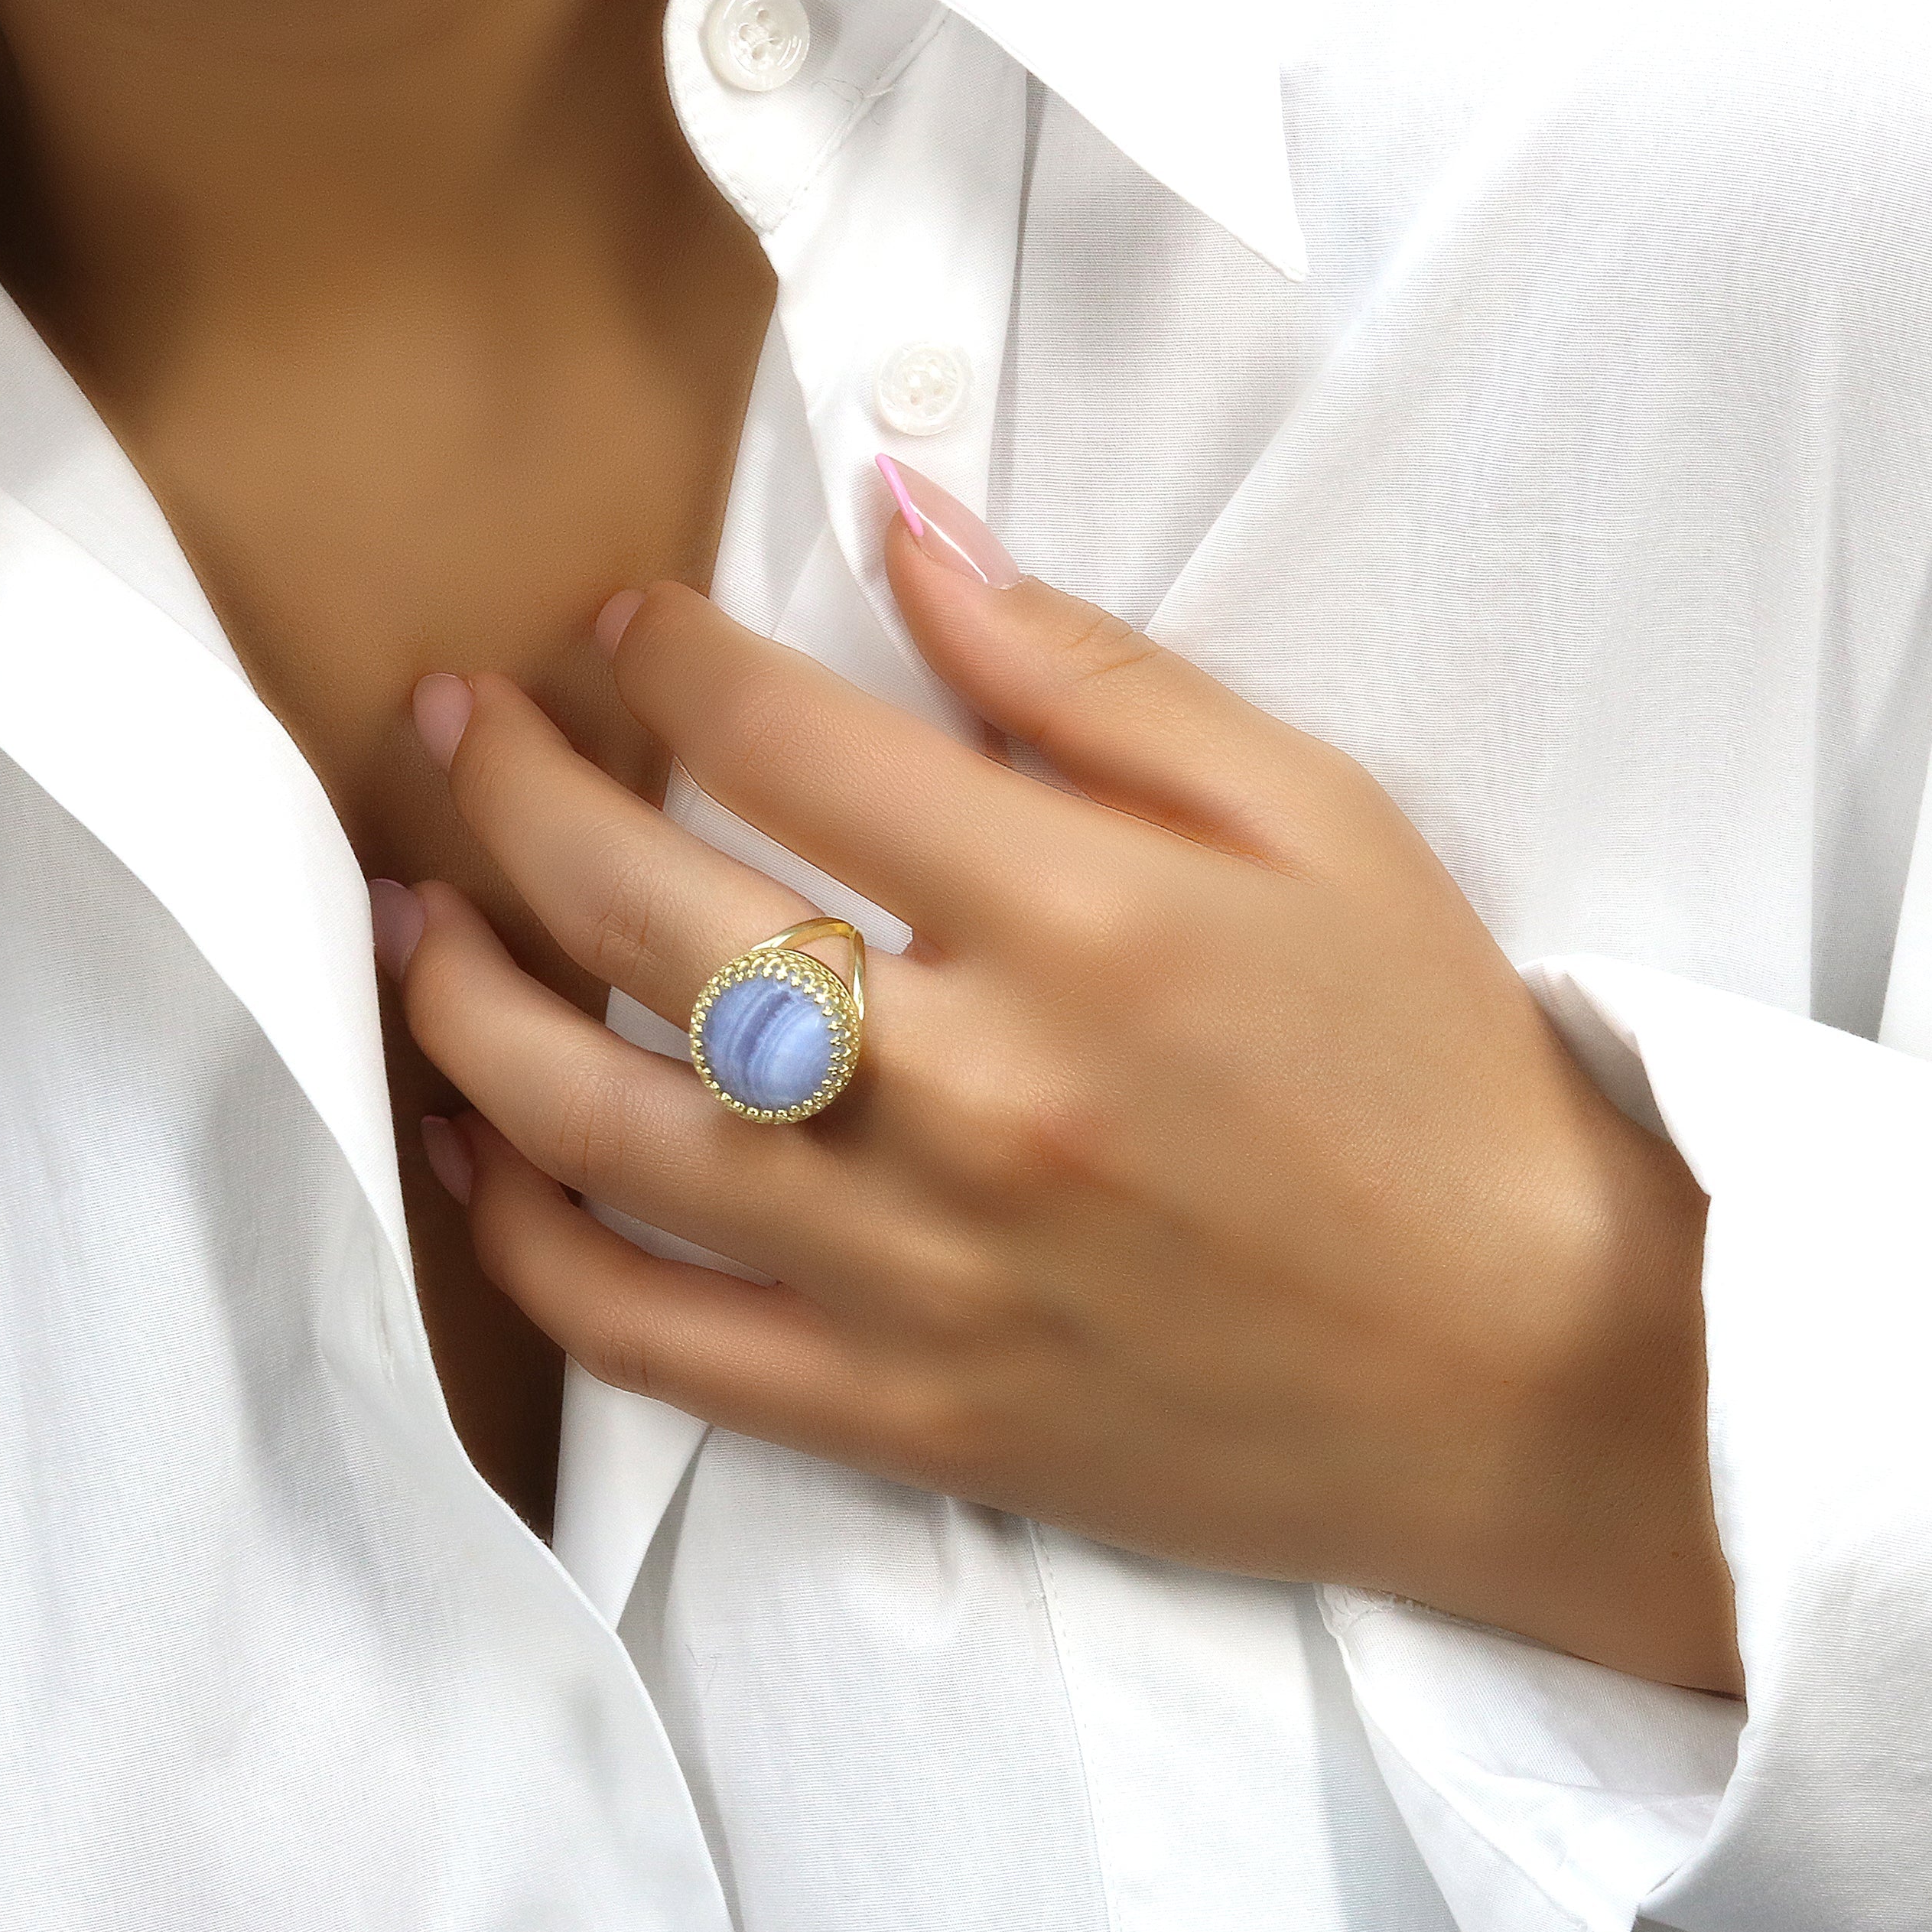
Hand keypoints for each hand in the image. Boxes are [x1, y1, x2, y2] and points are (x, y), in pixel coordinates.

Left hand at [377, 466, 1737, 1694]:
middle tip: (449, 726)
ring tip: (404, 916)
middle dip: (508, 787)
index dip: (660, 656)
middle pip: (643, 913)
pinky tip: (474, 1150)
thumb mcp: (1316, 823)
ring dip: (458, 1002)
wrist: (1527, 1377)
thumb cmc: (1429, 1079)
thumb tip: (901, 519)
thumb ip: (1087, 671)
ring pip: (596, 1125)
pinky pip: (650, 1337)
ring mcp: (921, 1270)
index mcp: (1081, 916)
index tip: (618, 626)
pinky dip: (529, 1243)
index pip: (781, 738)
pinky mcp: (903, 1412)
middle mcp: (974, 1090)